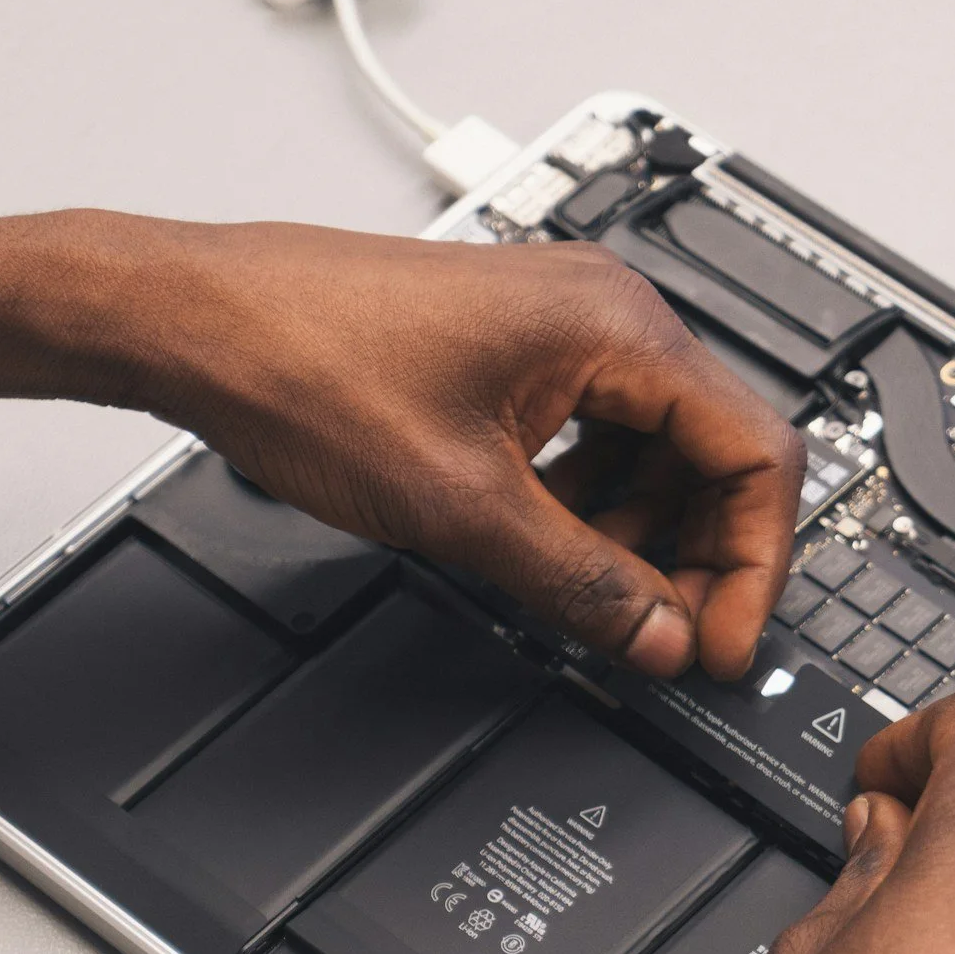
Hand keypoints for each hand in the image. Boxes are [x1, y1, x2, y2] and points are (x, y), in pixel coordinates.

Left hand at [119, 220, 801, 678]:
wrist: (197, 322)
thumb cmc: (301, 364)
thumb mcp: (464, 509)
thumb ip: (582, 583)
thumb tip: (661, 636)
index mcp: (618, 326)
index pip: (757, 451)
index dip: (754, 562)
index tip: (723, 638)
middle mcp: (605, 315)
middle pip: (715, 453)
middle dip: (701, 557)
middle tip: (664, 638)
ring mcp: (562, 332)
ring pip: (657, 452)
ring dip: (641, 537)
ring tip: (593, 601)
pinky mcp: (519, 355)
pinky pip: (598, 438)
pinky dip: (591, 506)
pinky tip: (549, 553)